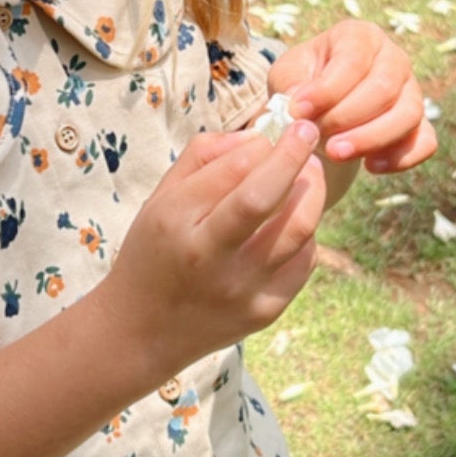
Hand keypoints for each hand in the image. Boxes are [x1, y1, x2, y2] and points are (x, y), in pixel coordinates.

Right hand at [107, 120, 326, 382]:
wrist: (143, 330)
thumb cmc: (154, 252)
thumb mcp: (161, 198)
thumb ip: (204, 157)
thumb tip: (257, 136)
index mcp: (177, 221)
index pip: (232, 169)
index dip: (266, 143)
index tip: (284, 126)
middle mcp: (209, 257)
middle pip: (265, 198)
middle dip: (295, 157)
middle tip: (308, 134)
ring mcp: (241, 289)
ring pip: (297, 230)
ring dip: (312, 192)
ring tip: (311, 173)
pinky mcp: (265, 311)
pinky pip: (303, 262)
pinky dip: (307, 233)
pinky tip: (297, 219)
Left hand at [268, 19, 436, 174]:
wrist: (318, 108)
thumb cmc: (302, 83)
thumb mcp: (286, 75)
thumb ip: (290, 85)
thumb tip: (299, 105)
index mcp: (360, 37)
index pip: (353, 60)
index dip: (327, 89)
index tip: (298, 111)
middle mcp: (393, 58)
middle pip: (385, 87)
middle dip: (348, 117)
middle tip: (315, 136)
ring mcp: (411, 90)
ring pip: (409, 114)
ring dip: (372, 138)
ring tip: (336, 154)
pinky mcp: (420, 123)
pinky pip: (425, 141)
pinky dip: (403, 157)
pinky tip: (371, 166)